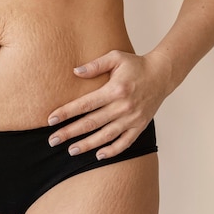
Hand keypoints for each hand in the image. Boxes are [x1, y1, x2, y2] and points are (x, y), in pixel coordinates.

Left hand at [47, 50, 171, 159]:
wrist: (163, 74)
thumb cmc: (135, 64)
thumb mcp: (115, 57)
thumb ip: (95, 65)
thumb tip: (75, 72)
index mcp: (115, 90)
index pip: (85, 104)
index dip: (66, 113)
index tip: (50, 120)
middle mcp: (123, 106)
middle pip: (91, 123)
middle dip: (70, 133)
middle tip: (52, 141)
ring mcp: (132, 118)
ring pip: (106, 136)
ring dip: (87, 145)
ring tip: (71, 151)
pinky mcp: (140, 126)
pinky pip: (125, 142)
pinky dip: (112, 151)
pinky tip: (98, 155)